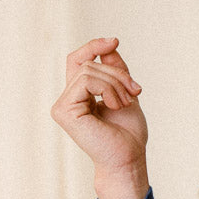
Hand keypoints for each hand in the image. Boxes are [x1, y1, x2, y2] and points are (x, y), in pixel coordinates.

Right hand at [51, 38, 148, 195]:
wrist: (129, 158)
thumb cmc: (128, 133)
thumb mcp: (125, 92)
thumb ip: (115, 70)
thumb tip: (109, 44)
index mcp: (79, 95)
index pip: (78, 60)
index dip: (93, 46)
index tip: (114, 40)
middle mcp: (67, 99)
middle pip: (87, 63)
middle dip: (117, 73)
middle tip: (135, 90)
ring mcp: (62, 105)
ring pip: (88, 71)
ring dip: (116, 84)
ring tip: (125, 103)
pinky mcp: (63, 110)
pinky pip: (86, 81)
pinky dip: (108, 90)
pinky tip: (115, 106)